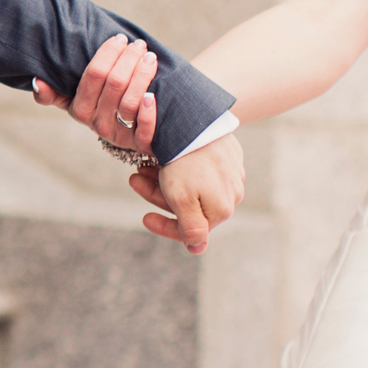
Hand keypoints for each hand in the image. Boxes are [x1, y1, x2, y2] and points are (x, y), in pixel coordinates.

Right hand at [33, 34, 158, 158]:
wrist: (128, 134)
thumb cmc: (101, 106)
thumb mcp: (75, 100)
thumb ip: (54, 92)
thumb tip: (37, 81)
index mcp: (80, 109)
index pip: (94, 76)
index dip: (108, 54)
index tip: (120, 39)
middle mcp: (98, 124)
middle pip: (114, 85)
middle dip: (129, 59)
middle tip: (139, 44)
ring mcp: (120, 135)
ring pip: (130, 102)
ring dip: (142, 76)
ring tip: (150, 58)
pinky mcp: (141, 144)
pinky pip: (145, 129)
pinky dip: (149, 110)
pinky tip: (153, 93)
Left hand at [130, 133, 242, 254]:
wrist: (196, 119)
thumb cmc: (185, 162)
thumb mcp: (181, 200)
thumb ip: (191, 229)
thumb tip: (197, 249)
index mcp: (222, 209)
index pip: (190, 230)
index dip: (164, 227)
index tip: (143, 218)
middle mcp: (232, 193)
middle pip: (188, 204)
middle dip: (157, 194)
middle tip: (134, 179)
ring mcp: (232, 173)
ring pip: (191, 184)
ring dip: (163, 179)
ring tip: (141, 167)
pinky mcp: (228, 154)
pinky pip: (200, 167)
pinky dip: (177, 166)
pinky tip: (159, 158)